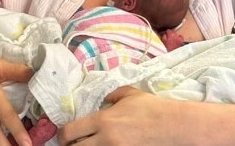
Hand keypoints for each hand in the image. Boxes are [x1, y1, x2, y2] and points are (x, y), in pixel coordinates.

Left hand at [58, 87, 179, 145]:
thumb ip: (111, 95)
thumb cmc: (151, 108)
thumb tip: (102, 100)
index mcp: (103, 120)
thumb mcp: (129, 94)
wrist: (172, 126)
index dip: (62, 135)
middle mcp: (105, 140)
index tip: (64, 135)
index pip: (70, 131)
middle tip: (73, 144)